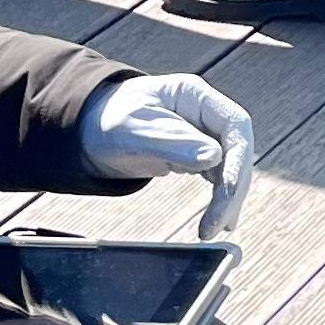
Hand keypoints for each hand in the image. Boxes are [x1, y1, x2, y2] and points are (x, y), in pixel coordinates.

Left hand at [77, 69, 255, 234]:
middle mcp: (204, 113)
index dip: (237, 160)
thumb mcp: (134, 131)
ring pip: (230, 166)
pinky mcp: (195, 155)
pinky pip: (217, 177)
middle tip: (219, 224)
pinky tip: (218, 219)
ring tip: (217, 228)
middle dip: (232, 188)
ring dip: (228, 198)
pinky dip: (219, 198)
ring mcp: (202, 134)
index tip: (227, 192)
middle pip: (236, 150)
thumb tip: (215, 158)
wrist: (88, 132)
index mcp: (194, 95)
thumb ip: (173, 143)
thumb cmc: (108, 123)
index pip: (234, 125)